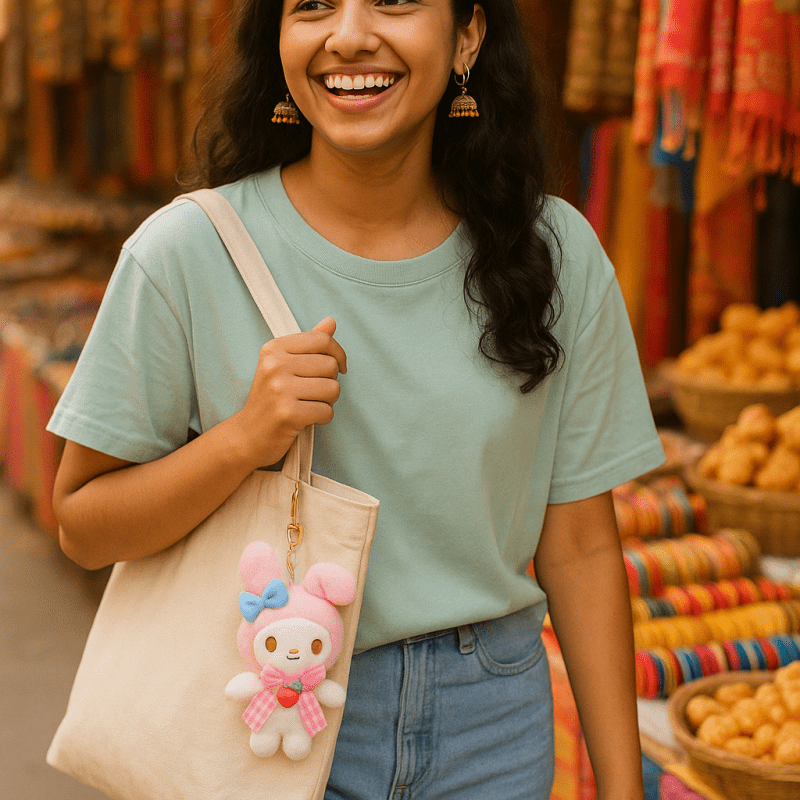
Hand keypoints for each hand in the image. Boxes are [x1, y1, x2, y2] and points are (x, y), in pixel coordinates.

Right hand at [225, 317, 346, 469]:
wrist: (247, 435)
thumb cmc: (270, 399)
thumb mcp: (283, 366)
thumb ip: (308, 344)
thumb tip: (330, 321)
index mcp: (274, 349)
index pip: (322, 340)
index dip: (338, 354)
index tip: (338, 367)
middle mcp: (275, 365)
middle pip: (330, 365)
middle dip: (330, 381)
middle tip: (313, 393)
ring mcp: (280, 389)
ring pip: (333, 389)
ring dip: (328, 401)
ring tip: (310, 405)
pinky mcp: (288, 413)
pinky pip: (327, 411)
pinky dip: (323, 418)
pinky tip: (308, 419)